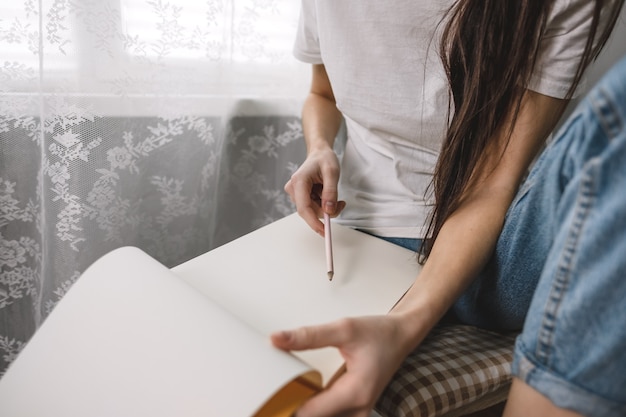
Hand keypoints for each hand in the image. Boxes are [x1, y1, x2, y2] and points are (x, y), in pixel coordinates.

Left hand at [271, 314, 419, 416]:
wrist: (401, 336)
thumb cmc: (379, 333)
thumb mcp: (344, 329)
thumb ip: (309, 336)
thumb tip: (277, 339)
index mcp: (355, 393)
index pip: (310, 414)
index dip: (286, 406)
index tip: (269, 396)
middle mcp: (358, 409)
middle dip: (294, 407)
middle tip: (276, 394)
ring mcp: (358, 413)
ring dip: (305, 408)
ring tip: (290, 392)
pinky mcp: (355, 410)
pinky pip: (330, 416)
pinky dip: (315, 408)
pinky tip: (304, 393)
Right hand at [285, 148, 345, 234]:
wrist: (319, 153)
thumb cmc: (324, 159)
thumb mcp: (332, 173)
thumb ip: (331, 192)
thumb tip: (329, 210)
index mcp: (299, 181)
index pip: (304, 208)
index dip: (314, 222)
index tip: (324, 231)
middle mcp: (294, 188)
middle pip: (309, 211)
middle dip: (326, 212)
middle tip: (341, 205)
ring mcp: (296, 193)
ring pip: (312, 211)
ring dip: (325, 208)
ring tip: (335, 195)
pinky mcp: (300, 196)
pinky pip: (312, 207)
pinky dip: (323, 205)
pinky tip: (327, 194)